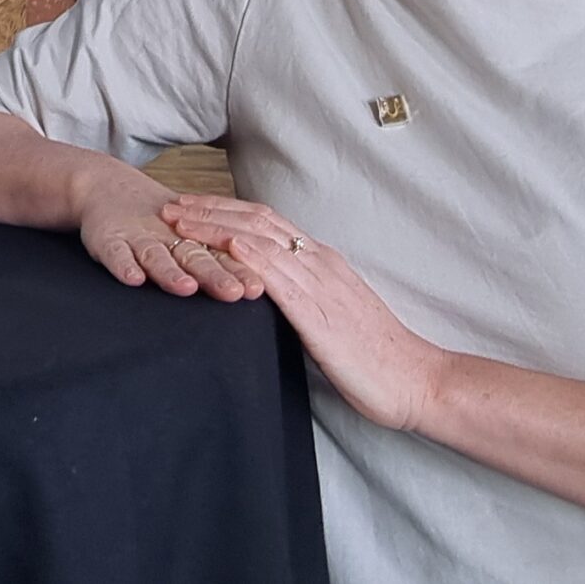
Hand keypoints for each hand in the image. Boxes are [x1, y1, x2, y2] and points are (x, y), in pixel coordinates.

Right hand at [76, 172, 263, 302]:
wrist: (106, 187)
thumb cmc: (153, 220)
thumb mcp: (184, 236)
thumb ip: (215, 259)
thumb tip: (261, 286)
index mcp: (192, 238)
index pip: (219, 254)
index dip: (239, 269)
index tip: (259, 289)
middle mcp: (168, 237)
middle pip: (194, 255)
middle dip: (215, 273)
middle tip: (235, 291)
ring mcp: (137, 237)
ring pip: (156, 255)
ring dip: (170, 271)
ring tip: (186, 287)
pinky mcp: (107, 239)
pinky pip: (115, 253)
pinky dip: (123, 265)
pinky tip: (133, 278)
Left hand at [163, 195, 447, 432]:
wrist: (415, 379)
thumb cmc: (375, 355)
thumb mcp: (331, 314)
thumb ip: (303, 296)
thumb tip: (267, 293)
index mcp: (322, 261)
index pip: (266, 222)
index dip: (226, 210)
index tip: (191, 206)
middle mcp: (320, 262)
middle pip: (256, 221)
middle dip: (209, 210)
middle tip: (169, 205)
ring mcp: (321, 283)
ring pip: (260, 241)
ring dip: (215, 227)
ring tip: (178, 222)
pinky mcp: (320, 313)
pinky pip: (281, 277)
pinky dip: (250, 256)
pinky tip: (224, 247)